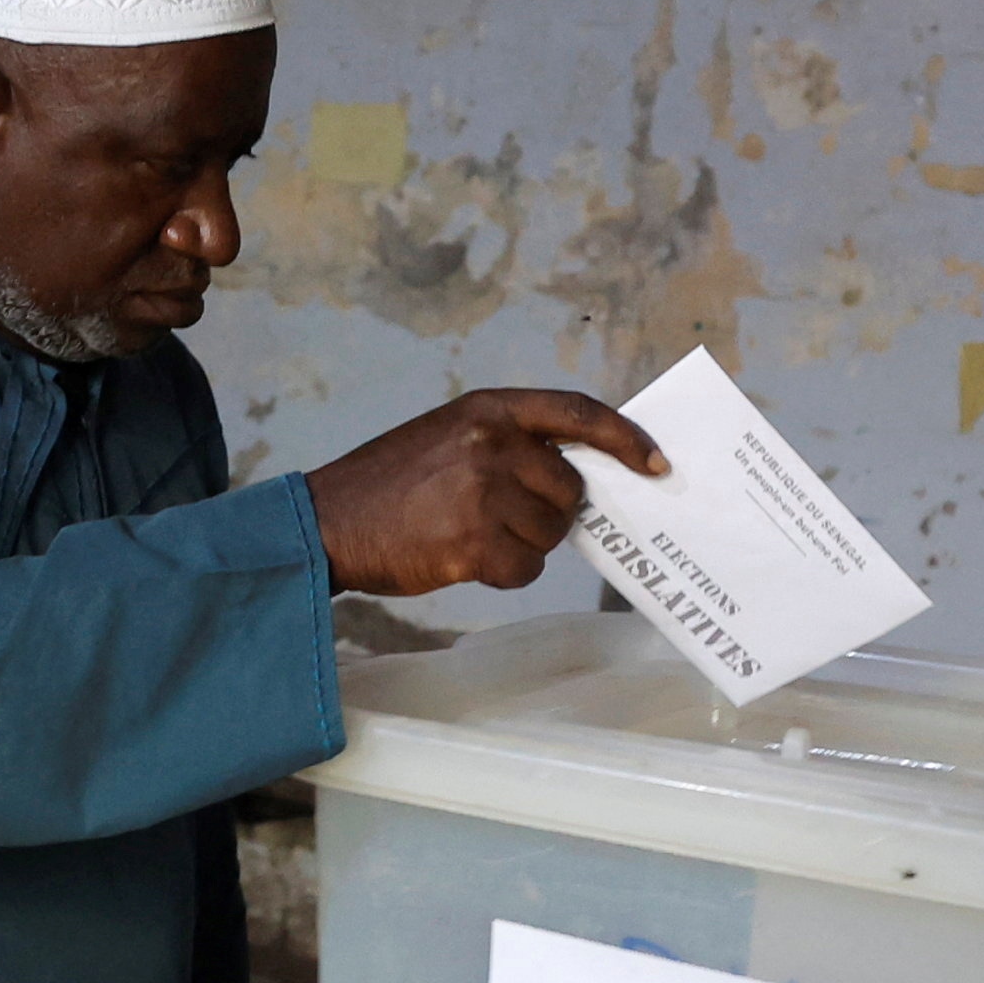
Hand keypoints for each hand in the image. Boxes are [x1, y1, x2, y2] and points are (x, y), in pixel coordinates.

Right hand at [307, 390, 666, 595]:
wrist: (327, 522)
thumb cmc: (390, 484)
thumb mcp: (450, 436)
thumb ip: (510, 444)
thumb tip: (580, 480)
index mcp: (488, 409)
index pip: (578, 414)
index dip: (626, 439)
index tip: (656, 464)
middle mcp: (491, 444)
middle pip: (569, 489)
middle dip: (550, 512)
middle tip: (502, 518)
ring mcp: (483, 493)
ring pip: (550, 534)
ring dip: (523, 546)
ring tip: (470, 534)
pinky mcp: (473, 543)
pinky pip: (526, 569)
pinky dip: (506, 573)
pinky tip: (465, 559)